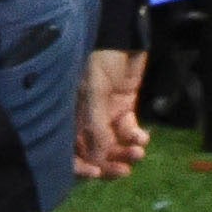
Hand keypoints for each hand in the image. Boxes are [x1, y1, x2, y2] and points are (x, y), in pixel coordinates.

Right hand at [70, 52, 148, 180]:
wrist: (122, 37)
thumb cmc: (100, 58)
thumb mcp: (93, 90)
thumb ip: (95, 124)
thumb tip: (97, 158)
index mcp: (69, 114)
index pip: (69, 148)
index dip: (80, 165)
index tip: (95, 173)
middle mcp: (85, 118)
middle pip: (94, 152)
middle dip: (109, 163)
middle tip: (125, 170)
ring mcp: (105, 114)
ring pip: (114, 144)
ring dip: (126, 152)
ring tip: (138, 151)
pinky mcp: (123, 108)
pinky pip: (128, 131)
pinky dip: (136, 137)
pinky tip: (143, 137)